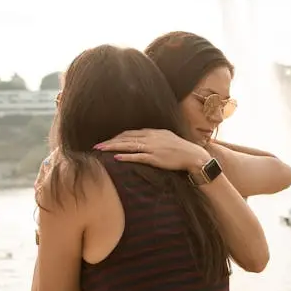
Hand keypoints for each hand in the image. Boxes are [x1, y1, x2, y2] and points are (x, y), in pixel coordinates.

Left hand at [95, 129, 209, 173]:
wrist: (193, 156)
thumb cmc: (181, 149)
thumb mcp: (167, 138)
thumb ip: (154, 138)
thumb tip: (143, 140)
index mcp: (153, 132)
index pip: (130, 133)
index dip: (117, 136)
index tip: (108, 140)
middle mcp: (151, 138)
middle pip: (126, 138)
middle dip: (110, 142)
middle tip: (97, 146)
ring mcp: (152, 148)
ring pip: (128, 146)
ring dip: (113, 148)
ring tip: (100, 150)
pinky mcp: (155, 158)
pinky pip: (137, 157)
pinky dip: (126, 157)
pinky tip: (116, 158)